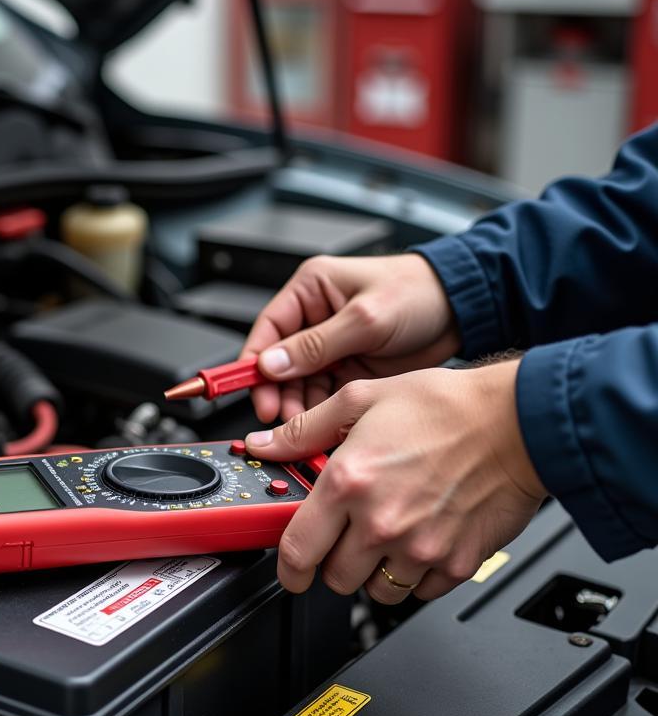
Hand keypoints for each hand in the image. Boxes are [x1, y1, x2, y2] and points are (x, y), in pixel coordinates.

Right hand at [243, 253, 461, 422]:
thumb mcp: (365, 318)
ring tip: (303, 424)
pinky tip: (323, 424)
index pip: (268, 329)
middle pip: (279, 363)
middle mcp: (316, 319)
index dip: (255, 362)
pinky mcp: (349, 369)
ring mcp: (332, 347)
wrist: (463, 310)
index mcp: (311, 290)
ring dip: (299, 406)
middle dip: (278, 391)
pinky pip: (323, 395)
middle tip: (279, 416)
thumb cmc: (419, 293)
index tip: (252, 388)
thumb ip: (316, 344)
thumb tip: (271, 364)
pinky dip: (320, 412)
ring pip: (300, 384)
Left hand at [245, 361, 546, 602]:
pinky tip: (420, 539)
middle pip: (334, 579)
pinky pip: (420, 592)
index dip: (287, 569)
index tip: (291, 570)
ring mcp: (420, 548)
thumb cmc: (447, 407)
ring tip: (387, 536)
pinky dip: (415, 574)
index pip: (298, 551)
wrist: (520, 421)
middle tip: (347, 536)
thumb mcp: (363, 399)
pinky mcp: (456, 563)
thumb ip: (306, 429)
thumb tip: (267, 445)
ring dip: (373, 572)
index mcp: (349, 482)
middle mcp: (381, 522)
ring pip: (376, 592)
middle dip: (333, 562)